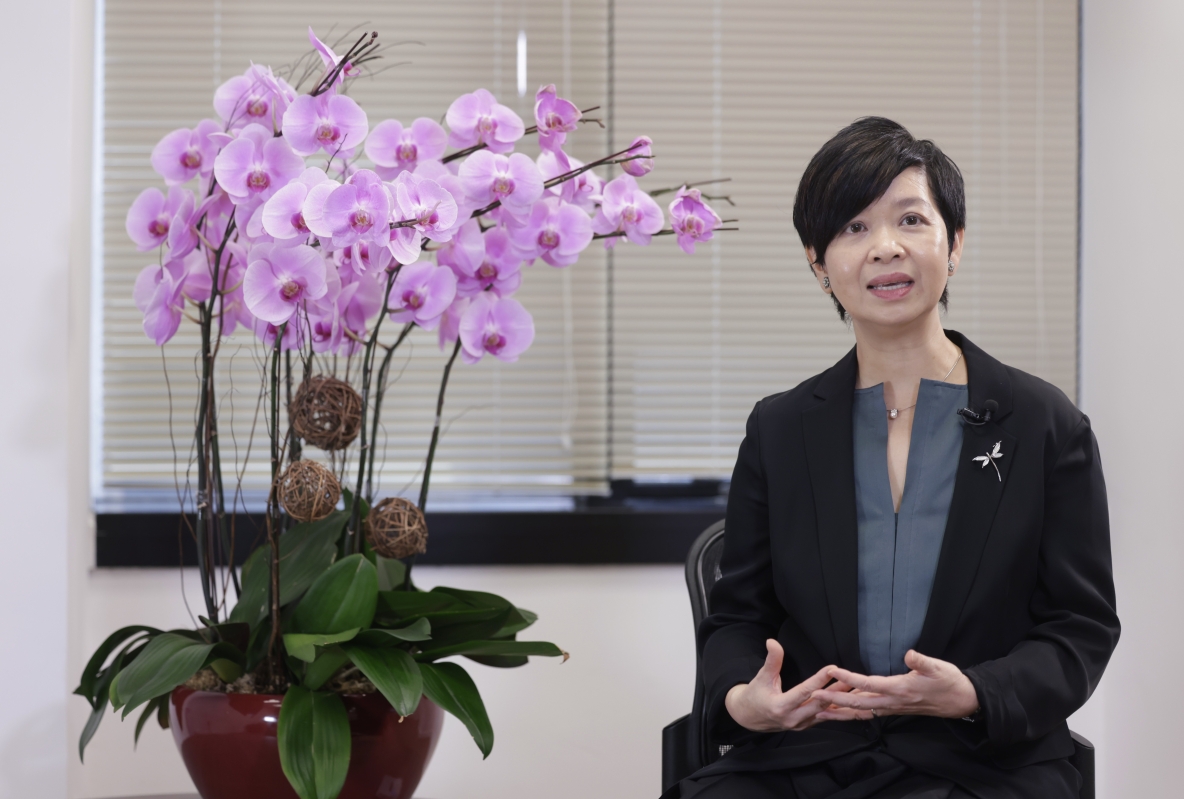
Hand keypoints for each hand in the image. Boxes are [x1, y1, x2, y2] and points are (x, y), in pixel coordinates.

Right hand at [724, 639, 868, 731]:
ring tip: (853, 690)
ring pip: (824, 713)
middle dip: (836, 690)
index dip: (819, 679)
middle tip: (851, 678)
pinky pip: (822, 718)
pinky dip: (834, 710)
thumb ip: (772, 660)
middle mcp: (792, 719)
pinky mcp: (804, 726)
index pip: (804, 691)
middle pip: (819, 703)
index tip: (832, 668)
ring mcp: (799, 725)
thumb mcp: (761, 677)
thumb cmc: (754, 695)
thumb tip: (772, 642)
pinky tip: (845, 702)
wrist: (748, 717)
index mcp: (780, 706)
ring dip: (839, 701)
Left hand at [810, 649, 979, 720]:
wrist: (962, 701)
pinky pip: (869, 713)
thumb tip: (909, 654)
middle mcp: (894, 702)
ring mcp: (893, 707)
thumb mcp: (939, 667)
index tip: (832, 671)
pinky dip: (853, 712)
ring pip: (862, 712)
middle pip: (859, 703)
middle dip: (835, 701)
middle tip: (813, 696)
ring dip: (840, 711)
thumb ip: (922, 662)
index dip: (849, 679)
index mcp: (900, 689)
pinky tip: (843, 710)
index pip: (869, 684)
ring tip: (819, 711)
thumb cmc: (950, 682)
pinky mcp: (895, 708)